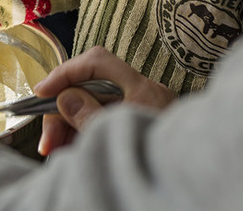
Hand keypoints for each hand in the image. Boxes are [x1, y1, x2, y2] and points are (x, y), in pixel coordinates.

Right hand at [35, 46, 176, 155]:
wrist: (200, 179)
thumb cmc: (163, 159)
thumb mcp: (119, 138)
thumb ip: (90, 117)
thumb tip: (64, 97)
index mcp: (143, 91)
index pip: (98, 62)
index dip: (66, 72)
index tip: (42, 92)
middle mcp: (144, 95)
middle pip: (90, 87)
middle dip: (62, 112)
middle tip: (48, 143)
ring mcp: (143, 109)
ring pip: (93, 107)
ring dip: (69, 127)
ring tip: (56, 153)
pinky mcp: (139, 124)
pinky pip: (104, 120)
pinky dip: (85, 134)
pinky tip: (71, 151)